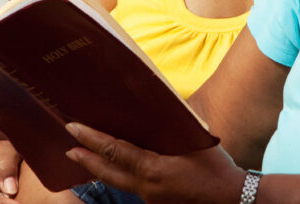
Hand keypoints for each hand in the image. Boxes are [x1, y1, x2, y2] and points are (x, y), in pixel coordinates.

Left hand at [64, 122, 244, 203]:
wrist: (231, 200)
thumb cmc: (216, 167)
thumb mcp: (194, 139)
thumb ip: (173, 124)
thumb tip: (157, 105)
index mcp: (154, 169)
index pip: (114, 151)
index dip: (91, 139)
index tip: (73, 128)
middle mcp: (147, 188)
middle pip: (107, 173)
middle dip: (86, 159)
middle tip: (68, 148)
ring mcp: (151, 200)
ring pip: (119, 183)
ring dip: (100, 169)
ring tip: (84, 157)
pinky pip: (134, 188)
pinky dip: (122, 176)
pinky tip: (120, 169)